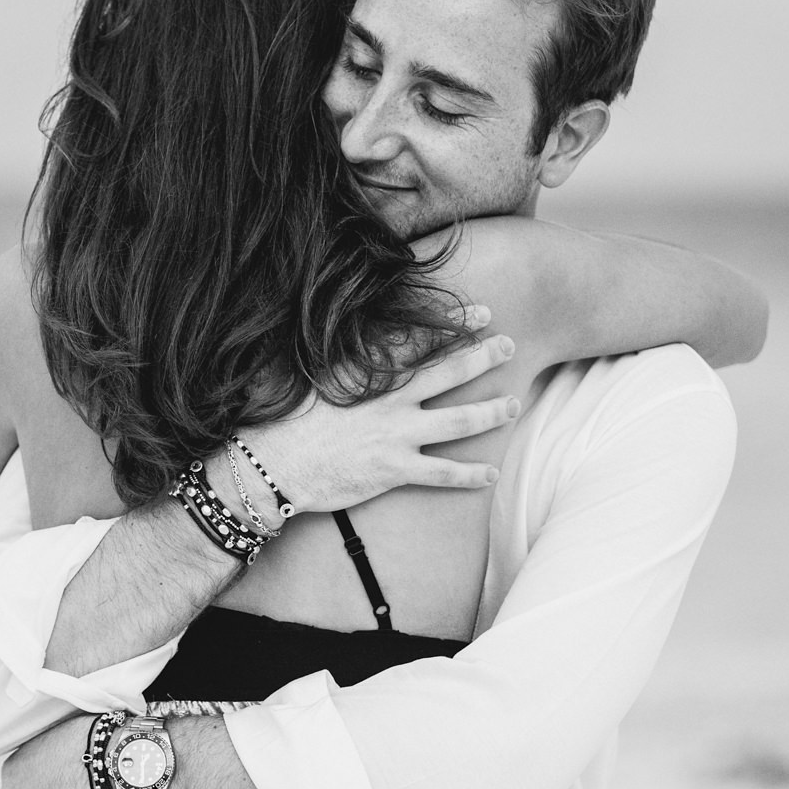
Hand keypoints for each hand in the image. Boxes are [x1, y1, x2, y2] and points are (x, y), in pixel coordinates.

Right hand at [237, 309, 520, 513]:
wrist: (273, 465)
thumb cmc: (290, 421)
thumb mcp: (318, 380)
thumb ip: (350, 365)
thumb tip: (370, 351)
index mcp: (371, 374)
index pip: (421, 341)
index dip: (455, 325)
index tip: (483, 313)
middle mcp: (390, 401)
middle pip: (449, 373)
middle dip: (483, 357)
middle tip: (510, 345)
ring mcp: (396, 435)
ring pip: (458, 422)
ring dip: (491, 413)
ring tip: (515, 405)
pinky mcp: (394, 469)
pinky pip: (443, 474)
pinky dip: (470, 475)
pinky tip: (492, 474)